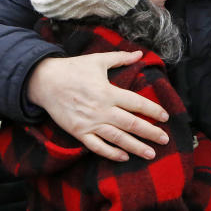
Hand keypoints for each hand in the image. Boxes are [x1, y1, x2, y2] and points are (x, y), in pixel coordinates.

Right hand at [27, 52, 170, 161]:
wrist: (45, 81)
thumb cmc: (73, 68)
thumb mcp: (98, 60)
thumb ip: (120, 58)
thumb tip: (140, 54)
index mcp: (108, 91)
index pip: (137, 103)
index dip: (153, 110)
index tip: (165, 117)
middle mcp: (101, 109)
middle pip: (131, 124)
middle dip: (150, 133)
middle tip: (165, 140)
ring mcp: (90, 123)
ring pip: (117, 138)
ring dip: (135, 147)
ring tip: (150, 154)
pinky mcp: (79, 132)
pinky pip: (97, 146)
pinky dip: (111, 153)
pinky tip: (124, 157)